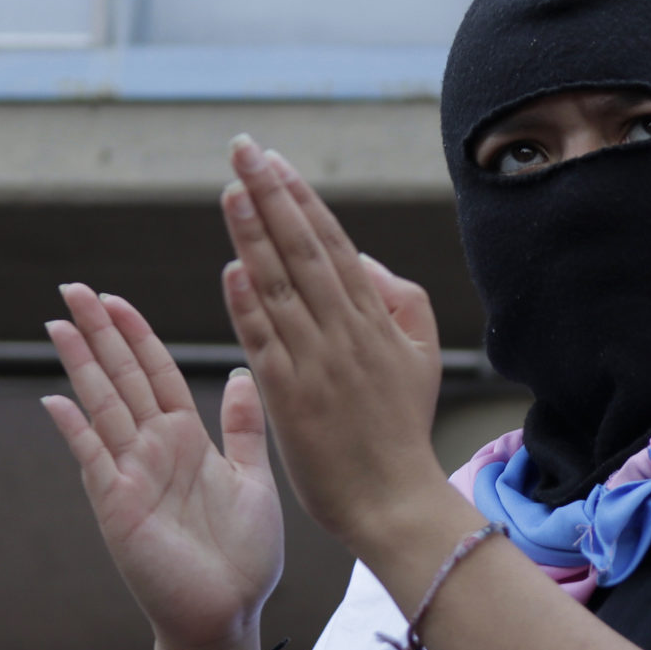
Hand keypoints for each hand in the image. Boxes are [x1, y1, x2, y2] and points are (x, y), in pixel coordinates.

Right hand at [43, 283, 283, 649]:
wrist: (228, 614)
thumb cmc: (242, 556)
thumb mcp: (253, 479)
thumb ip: (242, 428)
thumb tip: (240, 374)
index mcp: (186, 439)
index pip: (156, 372)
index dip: (136, 334)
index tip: (115, 297)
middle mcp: (153, 450)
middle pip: (122, 377)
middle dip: (99, 332)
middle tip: (71, 288)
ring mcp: (131, 475)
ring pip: (103, 405)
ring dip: (81, 364)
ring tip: (58, 323)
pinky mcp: (118, 505)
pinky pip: (94, 459)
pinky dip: (76, 429)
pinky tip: (55, 398)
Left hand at [215, 138, 452, 549]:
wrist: (393, 500)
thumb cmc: (401, 428)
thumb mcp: (421, 354)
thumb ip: (397, 297)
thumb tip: (359, 258)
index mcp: (374, 318)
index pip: (331, 242)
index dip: (300, 198)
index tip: (272, 159)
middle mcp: (345, 332)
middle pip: (302, 250)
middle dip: (270, 194)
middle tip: (242, 149)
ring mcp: (317, 363)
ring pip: (280, 286)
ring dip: (252, 235)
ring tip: (229, 190)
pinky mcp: (290, 398)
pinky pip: (266, 341)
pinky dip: (248, 304)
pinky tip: (231, 268)